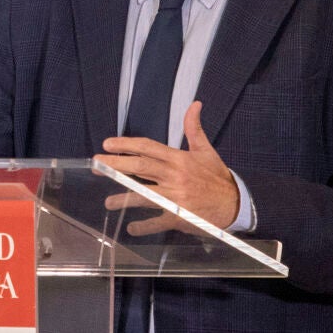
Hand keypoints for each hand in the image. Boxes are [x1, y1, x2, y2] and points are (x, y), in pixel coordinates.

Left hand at [94, 102, 238, 235]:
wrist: (236, 204)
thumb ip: (194, 128)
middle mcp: (175, 176)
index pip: (148, 147)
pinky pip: (158, 221)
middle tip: (97, 164)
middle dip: (116, 165)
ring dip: (124, 198)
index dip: (126, 145)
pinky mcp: (180, 217)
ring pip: (144, 196)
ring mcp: (177, 198)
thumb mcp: (205, 151)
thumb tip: (194, 104)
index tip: (107, 144)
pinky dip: (144, 226)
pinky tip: (131, 228)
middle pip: (141, 167)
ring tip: (108, 202)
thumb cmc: (216, 177)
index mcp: (179, 159)